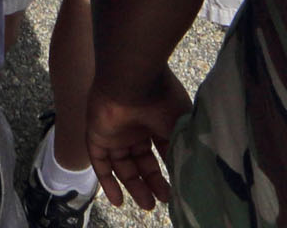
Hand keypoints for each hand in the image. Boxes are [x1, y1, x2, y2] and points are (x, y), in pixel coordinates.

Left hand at [87, 61, 194, 213]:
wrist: (133, 80)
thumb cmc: (161, 99)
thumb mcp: (180, 126)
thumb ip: (181, 147)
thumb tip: (189, 170)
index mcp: (155, 120)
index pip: (161, 150)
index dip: (168, 169)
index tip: (177, 188)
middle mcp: (134, 126)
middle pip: (141, 161)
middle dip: (151, 182)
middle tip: (162, 200)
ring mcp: (115, 131)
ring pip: (122, 164)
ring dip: (134, 186)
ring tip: (147, 205)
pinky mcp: (96, 134)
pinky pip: (99, 162)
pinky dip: (107, 182)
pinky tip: (118, 201)